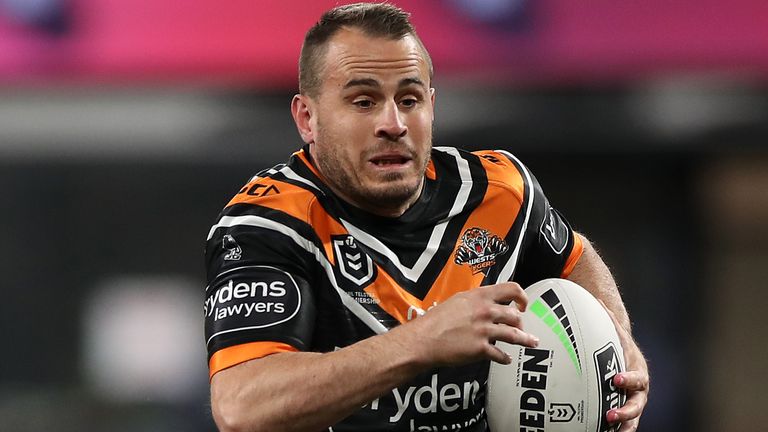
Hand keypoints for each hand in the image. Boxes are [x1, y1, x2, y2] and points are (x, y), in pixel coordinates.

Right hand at [404, 282, 539, 365]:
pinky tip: (506, 359)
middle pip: (515, 315)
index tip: (523, 305)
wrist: (423, 339)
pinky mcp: (481, 349)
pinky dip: (505, 358)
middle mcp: (485, 311)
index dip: (522, 297)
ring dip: (525, 340)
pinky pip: (500, 354)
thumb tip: (486, 304)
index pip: (511, 289)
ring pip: (514, 335)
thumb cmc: (435, 320)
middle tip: (521, 327)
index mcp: (479, 296)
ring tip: (531, 343)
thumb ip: (474, 301)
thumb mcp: (456, 301)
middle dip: (521, 323)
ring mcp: (484, 330)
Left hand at [602, 303, 649, 431]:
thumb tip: (597, 299)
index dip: (628, 379)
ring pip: (632, 420)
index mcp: (638, 373)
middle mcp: (639, 392)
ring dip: (622, 425)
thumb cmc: (621, 348)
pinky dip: (617, 429)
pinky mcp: (626, 413)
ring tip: (609, 429)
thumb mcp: (618, 336)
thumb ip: (608, 320)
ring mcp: (633, 404)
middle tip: (610, 414)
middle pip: (637, 405)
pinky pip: (622, 425)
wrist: (631, 363)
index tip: (616, 379)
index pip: (636, 378)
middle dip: (625, 411)